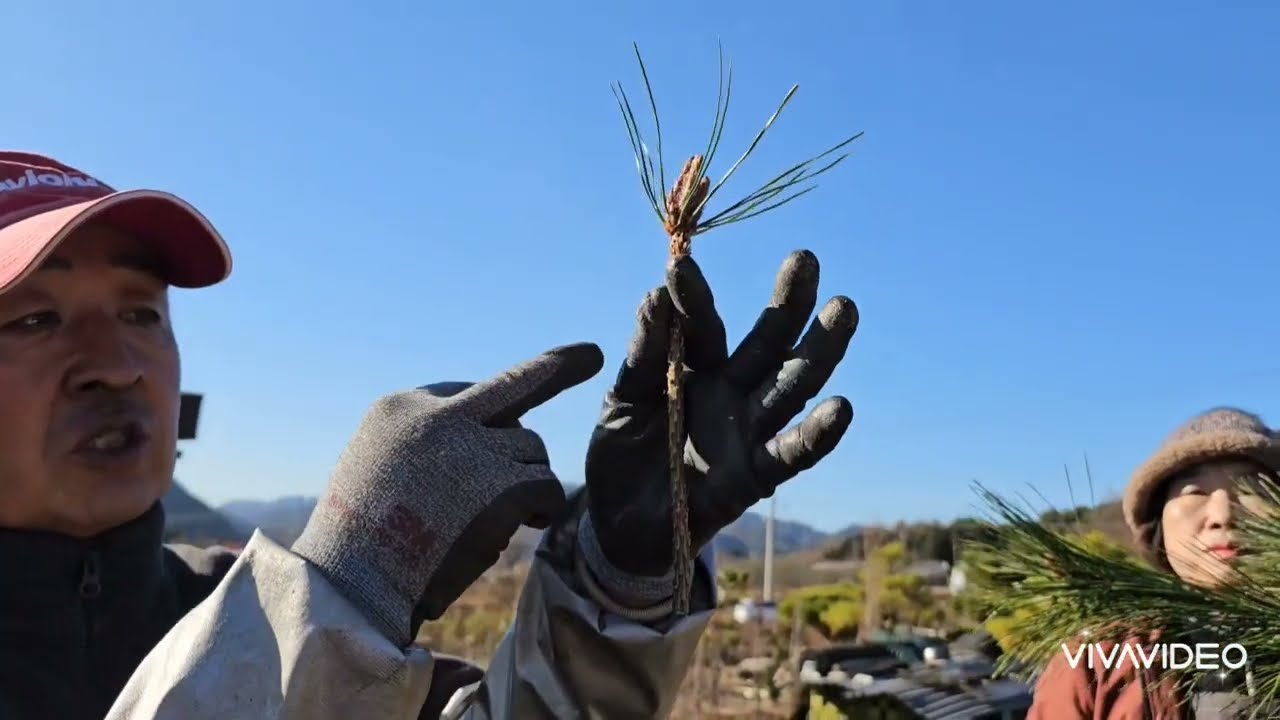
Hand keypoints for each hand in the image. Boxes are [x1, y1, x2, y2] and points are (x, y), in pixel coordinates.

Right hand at [292, 343, 603, 645]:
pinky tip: (529, 523)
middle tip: (591, 355)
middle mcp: (438, 418)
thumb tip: (487, 448)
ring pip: (531, 449)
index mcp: (399, 409)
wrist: (350, 590)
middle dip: (558, 367)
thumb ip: (422, 447)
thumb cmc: (359, 545)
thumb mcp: (374, 470)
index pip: (461, 394)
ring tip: (496, 518)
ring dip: (526, 482)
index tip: (502, 422)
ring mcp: (472, 449)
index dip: (482, 421)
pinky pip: (547, 485)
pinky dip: (543, 507)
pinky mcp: (501, 487)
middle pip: (514, 385)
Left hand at [581, 250, 856, 590]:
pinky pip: (791, 454)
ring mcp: (747, 432)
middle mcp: (731, 391)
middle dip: (787, 304)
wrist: (618, 527)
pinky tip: (841, 408)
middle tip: (806, 260)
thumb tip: (654, 296)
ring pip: (791, 386)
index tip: (680, 267)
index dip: (694, 298)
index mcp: (696, 367)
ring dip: (819, 351)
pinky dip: (817, 435)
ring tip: (844, 310)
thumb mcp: (622, 400)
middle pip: (767, 342)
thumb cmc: (623, 454)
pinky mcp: (753, 477)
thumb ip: (644, 357)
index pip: (703, 325)